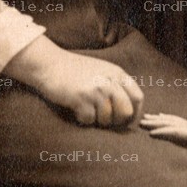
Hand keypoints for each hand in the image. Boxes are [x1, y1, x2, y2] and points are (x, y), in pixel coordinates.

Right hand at [4, 37, 143, 128]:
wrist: (49, 64)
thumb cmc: (75, 70)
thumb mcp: (102, 70)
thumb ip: (116, 85)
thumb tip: (129, 111)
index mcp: (117, 74)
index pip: (138, 97)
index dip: (136, 114)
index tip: (128, 122)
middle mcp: (109, 81)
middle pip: (126, 112)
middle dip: (116, 121)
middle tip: (104, 119)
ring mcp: (95, 90)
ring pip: (107, 119)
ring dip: (97, 120)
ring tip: (87, 110)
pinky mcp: (81, 98)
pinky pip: (89, 120)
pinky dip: (83, 119)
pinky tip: (77, 110)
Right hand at [140, 112, 186, 167]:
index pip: (175, 130)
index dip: (162, 131)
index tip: (150, 133)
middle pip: (169, 122)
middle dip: (154, 122)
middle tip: (139, 122)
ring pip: (170, 119)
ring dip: (157, 119)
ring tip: (144, 117)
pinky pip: (175, 119)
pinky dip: (165, 117)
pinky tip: (161, 116)